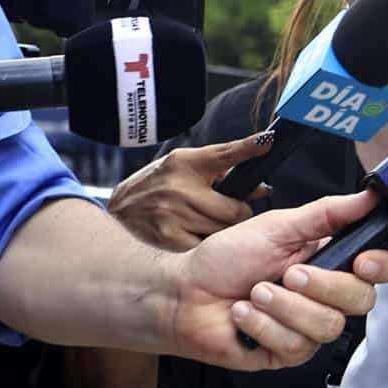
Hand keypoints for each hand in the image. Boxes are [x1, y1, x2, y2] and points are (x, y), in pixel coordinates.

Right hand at [109, 132, 273, 250]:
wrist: (119, 212)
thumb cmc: (158, 187)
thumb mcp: (183, 169)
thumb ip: (220, 174)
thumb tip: (263, 188)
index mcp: (185, 163)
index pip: (224, 154)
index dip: (249, 147)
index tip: (268, 141)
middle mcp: (180, 187)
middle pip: (236, 209)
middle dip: (241, 214)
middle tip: (234, 213)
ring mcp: (174, 214)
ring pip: (224, 231)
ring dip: (226, 232)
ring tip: (210, 225)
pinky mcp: (169, 238)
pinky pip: (207, 247)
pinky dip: (209, 247)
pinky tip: (199, 240)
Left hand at [169, 189, 387, 370]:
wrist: (184, 293)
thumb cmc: (225, 259)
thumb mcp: (278, 226)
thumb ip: (327, 213)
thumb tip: (368, 195)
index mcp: (329, 261)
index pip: (379, 269)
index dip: (379, 267)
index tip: (361, 262)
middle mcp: (325, 297)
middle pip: (360, 300)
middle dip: (322, 286)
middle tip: (287, 274)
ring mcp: (308, 329)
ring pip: (327, 326)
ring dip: (284, 306)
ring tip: (254, 293)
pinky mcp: (287, 353)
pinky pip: (295, 345)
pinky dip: (263, 325)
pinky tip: (243, 315)